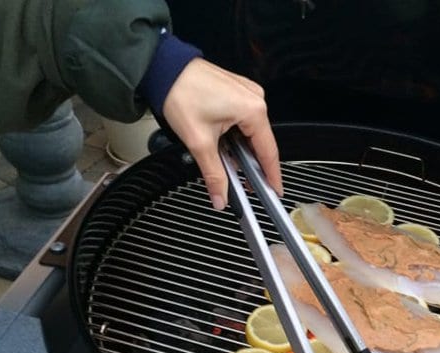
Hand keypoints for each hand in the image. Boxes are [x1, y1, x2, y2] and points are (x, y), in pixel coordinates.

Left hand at [162, 58, 282, 209]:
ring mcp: (247, 93)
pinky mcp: (238, 92)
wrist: (164, 70)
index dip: (271, 175)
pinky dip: (236, 136)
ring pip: (251, 133)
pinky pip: (244, 121)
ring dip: (241, 150)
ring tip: (225, 161)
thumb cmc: (181, 93)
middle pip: (260, 143)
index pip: (269, 152)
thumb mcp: (199, 142)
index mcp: (253, 109)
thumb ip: (214, 175)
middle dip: (251, 165)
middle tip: (242, 185)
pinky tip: (224, 144)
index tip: (275, 191)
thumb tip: (220, 196)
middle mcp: (255, 99)